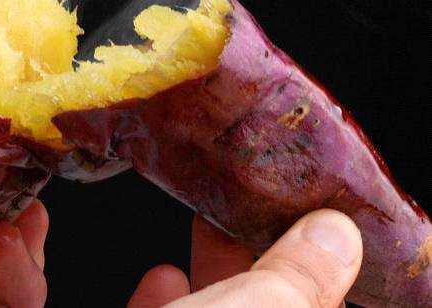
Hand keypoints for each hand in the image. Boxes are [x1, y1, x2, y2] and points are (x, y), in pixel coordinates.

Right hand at [128, 210, 362, 307]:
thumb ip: (298, 273)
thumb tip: (335, 231)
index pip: (322, 296)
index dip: (316, 250)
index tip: (298, 204)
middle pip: (265, 299)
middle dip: (251, 246)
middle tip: (241, 198)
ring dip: (210, 269)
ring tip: (203, 224)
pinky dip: (165, 299)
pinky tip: (160, 278)